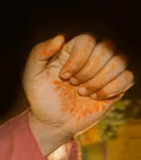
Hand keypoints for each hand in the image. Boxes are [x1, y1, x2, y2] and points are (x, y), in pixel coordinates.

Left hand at [24, 34, 133, 153]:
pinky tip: (95, 97)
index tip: (63, 76)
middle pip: (107, 48)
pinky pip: (128, 77)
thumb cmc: (42, 96)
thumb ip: (39, 53)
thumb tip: (61, 37)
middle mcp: (95, 53)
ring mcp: (108, 68)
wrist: (52, 121)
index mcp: (75, 47)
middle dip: (88, 71)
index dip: (78, 59)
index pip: (89, 39)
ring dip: (99, 81)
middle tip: (73, 85)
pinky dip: (111, 89)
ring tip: (82, 92)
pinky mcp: (118, 83)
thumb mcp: (32, 75)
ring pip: (120, 61)